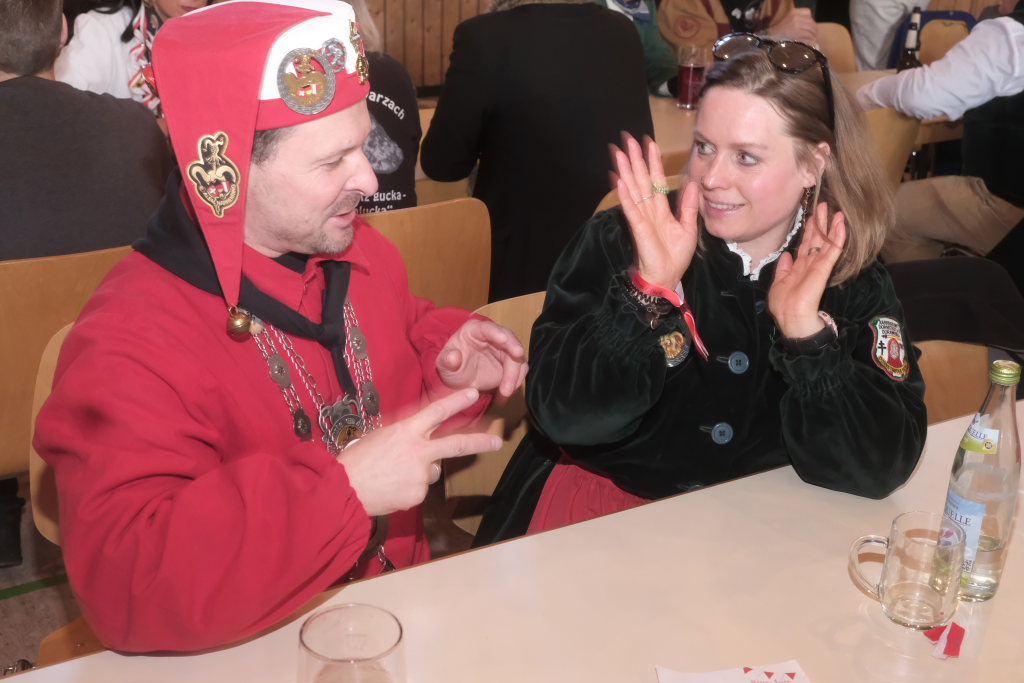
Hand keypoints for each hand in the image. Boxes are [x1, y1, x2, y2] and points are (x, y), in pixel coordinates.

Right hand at [339, 389, 502, 515]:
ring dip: (420, 471)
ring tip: (394, 474)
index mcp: (405, 431)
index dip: (456, 401)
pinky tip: (392, 487)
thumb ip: (406, 435)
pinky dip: (410, 488)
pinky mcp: (419, 494)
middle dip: (480, 442)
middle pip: (456, 444)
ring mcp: (420, 474)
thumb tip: (422, 438)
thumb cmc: (357, 461)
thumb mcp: (381, 437)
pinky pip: (421, 488)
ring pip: (433, 470)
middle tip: (497, 441)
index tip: (473, 394)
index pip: (437, 411)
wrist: (343, 490)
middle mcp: (417, 451)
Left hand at [437, 319, 526, 396]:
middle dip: (514, 351)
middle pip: (509, 340)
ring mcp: (504, 350)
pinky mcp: (511, 364)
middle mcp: (493, 336)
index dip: (497, 332)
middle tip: (517, 359)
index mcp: (474, 330)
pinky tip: (505, 394)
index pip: (487, 328)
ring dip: (515, 374)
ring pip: (517, 357)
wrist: (460, 382)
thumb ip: (447, 359)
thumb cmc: (451, 367)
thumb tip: (453, 357)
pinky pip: (519, 371)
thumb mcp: (443, 365)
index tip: (504, 339)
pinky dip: (515, 383)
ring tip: (506, 392)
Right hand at [613, 134, 698, 289]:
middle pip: (640, 180)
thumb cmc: (675, 256)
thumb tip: (693, 183)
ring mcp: (642, 218)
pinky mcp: (639, 229)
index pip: (656, 180)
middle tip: (627, 138)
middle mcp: (649, 210)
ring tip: (618, 153)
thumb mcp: (688, 227)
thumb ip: (689, 206)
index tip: (649, 143)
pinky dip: (625, 196)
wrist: (667, 277)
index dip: (652, 162)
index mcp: (661, 209)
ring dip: (625, 171)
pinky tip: (619, 181)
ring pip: (632, 190)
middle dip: (634, 159)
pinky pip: (631, 210)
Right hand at [766, 8, 817, 45]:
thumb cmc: (779, 32)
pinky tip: (811, 43)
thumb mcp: (787, 20)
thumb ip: (798, 20)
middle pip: (811, 22)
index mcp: (793, 12)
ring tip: (813, 40)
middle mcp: (796, 17)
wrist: (770, 39)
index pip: (808, 12)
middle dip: (814, 30)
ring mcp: (796, 25)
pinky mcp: (797, 33)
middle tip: (814, 36)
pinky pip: (808, 36)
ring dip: (813, 36)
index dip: (811, 21)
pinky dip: (811, 40)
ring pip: (811, 30)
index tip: (811, 27)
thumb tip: (810, 26)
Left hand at [768, 202, 845, 337]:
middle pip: (816, 240)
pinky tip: (841, 225)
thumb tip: (786, 255)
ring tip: (837, 211)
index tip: (812, 217)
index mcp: (799, 268)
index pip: (805, 246)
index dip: (809, 231)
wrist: (792, 320)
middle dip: (820, 223)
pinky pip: (831, 251)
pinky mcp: (823, 270)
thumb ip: (783, 269)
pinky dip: (837, 237)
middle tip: (824, 205)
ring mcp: (817, 266)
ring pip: (826, 242)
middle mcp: (810, 265)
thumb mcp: (778, 284)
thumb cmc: (784, 306)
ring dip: (832, 226)